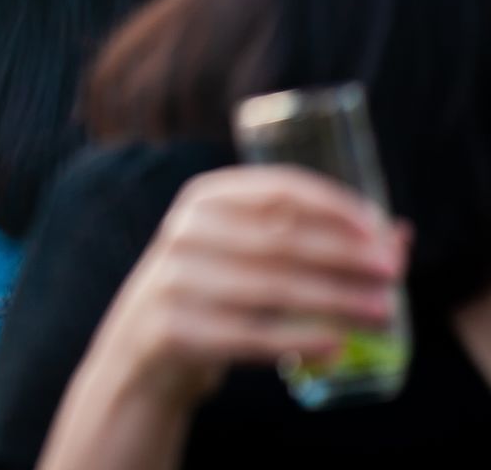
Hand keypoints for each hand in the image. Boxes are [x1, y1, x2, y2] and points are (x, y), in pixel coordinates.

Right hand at [38, 165, 407, 469]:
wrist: (144, 351)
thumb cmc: (214, 293)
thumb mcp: (244, 254)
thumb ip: (310, 240)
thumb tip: (398, 235)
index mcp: (204, 199)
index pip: (277, 189)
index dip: (334, 206)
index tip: (379, 228)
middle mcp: (184, 232)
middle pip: (280, 238)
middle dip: (345, 255)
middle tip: (393, 273)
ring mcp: (174, 280)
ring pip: (271, 287)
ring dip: (335, 300)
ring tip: (382, 313)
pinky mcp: (173, 329)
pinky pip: (249, 335)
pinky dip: (298, 340)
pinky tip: (337, 345)